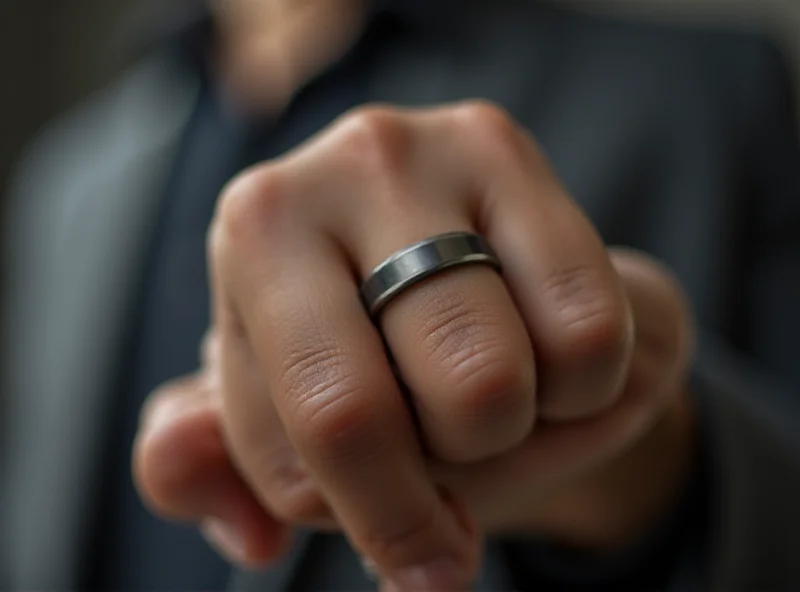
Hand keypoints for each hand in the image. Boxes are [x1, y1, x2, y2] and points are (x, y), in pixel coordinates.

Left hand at [134, 102, 693, 589]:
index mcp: (253, 237)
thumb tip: (172, 460)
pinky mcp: (534, 163)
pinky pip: (588, 342)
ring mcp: (435, 147)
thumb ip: (207, 465)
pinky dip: (583, 389)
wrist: (507, 311)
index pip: (298, 442)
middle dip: (433, 474)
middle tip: (456, 443)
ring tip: (502, 385)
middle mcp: (332, 169)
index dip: (369, 515)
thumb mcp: (285, 432)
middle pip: (376, 414)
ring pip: (489, 386)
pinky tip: (553, 349)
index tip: (407, 528)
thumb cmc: (386, 372)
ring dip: (508, 430)